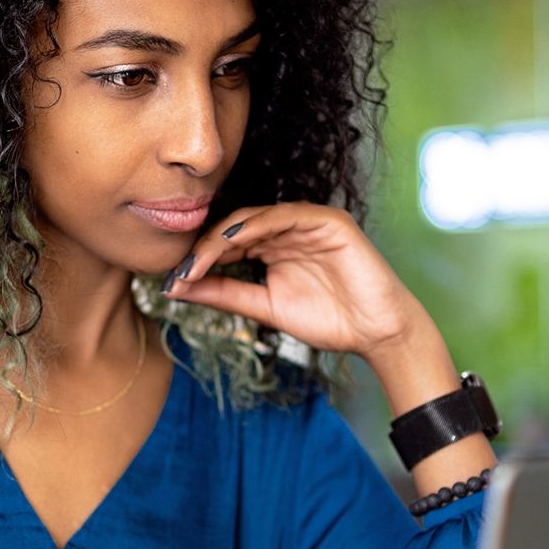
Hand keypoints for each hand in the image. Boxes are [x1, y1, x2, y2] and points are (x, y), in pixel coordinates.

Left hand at [164, 202, 426, 361]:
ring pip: (255, 219)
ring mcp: (308, 221)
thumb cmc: (329, 321)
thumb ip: (226, 294)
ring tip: (198, 260)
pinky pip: (285, 215)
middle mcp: (288, 229)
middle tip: (180, 271)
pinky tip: (231, 243)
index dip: (199, 259)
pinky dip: (255, 226)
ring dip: (223, 238)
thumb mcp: (266, 308)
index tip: (172, 282)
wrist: (376, 333)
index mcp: (273, 247)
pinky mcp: (328, 220)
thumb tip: (178, 289)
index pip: (228, 244)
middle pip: (235, 228)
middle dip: (204, 248)